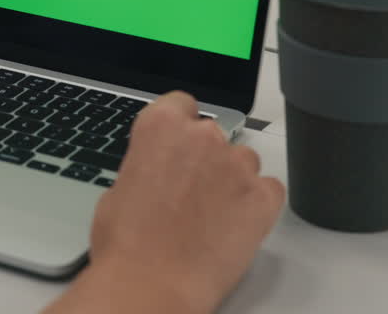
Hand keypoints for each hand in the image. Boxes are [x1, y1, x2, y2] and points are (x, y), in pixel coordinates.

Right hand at [46, 92, 284, 313]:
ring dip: (232, 179)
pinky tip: (235, 225)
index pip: (181, 103)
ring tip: (213, 215)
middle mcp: (202, 137)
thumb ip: (146, 166)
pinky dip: (257, 203)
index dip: (180, 124)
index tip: (179, 144)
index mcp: (160, 126)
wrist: (152, 283)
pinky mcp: (263, 197)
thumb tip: (158, 173)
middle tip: (190, 193)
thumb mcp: (118, 188)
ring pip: (243, 160)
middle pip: (213, 134)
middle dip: (205, 158)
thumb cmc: (127, 243)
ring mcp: (237, 166)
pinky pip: (269, 189)